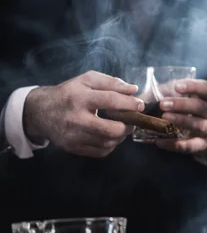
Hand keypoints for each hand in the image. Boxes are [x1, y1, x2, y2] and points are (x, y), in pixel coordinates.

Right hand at [23, 71, 143, 157]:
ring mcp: (73, 136)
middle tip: (132, 120)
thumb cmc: (69, 93)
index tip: (140, 105)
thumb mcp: (87, 80)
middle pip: (111, 130)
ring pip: (108, 143)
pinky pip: (101, 152)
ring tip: (121, 126)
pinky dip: (111, 144)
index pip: (110, 101)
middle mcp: (75, 119)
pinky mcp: (72, 148)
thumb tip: (133, 90)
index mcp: (79, 98)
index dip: (129, 104)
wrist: (41, 112)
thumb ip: (112, 83)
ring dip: (121, 135)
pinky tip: (109, 135)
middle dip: (128, 126)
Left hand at [156, 79, 206, 154]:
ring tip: (164, 117)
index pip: (205, 88)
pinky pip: (190, 145)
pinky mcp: (202, 144)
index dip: (192, 86)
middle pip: (200, 106)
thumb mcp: (189, 97)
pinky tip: (160, 141)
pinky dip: (174, 144)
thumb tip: (148, 96)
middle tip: (163, 104)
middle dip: (181, 105)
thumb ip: (172, 93)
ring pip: (197, 125)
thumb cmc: (192, 108)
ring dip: (180, 120)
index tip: (176, 86)